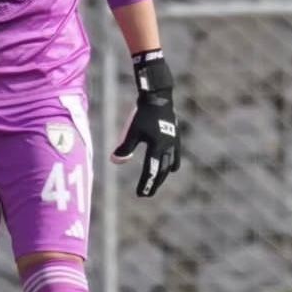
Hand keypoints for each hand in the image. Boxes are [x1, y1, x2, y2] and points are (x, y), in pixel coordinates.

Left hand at [111, 50, 180, 196]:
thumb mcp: (131, 131)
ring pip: (170, 164)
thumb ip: (124, 148)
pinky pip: (175, 155)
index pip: (151, 171)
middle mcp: (168, 147)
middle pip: (161, 171)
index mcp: (157, 147)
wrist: (159, 97)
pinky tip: (172, 168)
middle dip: (154, 183)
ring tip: (157, 182)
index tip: (141, 194)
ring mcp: (174, 143)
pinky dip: (173, 163)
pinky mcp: (176, 137)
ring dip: (163, 175)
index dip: (146, 184)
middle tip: (148, 194)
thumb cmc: (143, 114)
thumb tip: (114, 161)